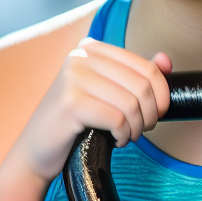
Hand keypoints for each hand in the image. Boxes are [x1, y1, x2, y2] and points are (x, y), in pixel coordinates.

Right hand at [7, 38, 172, 181]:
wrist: (35, 152)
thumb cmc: (74, 123)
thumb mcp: (106, 93)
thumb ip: (135, 75)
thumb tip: (166, 60)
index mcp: (91, 48)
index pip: (147, 67)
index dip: (162, 96)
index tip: (156, 114)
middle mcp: (80, 56)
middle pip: (143, 85)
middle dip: (150, 114)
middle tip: (141, 130)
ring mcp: (73, 78)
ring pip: (131, 104)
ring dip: (137, 128)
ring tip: (127, 136)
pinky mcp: (70, 103)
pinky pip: (117, 120)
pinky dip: (123, 136)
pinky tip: (114, 141)